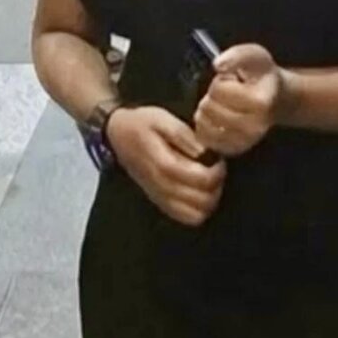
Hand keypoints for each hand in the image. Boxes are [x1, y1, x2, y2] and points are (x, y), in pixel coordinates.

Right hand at [105, 105, 226, 227]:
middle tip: (217, 169)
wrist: (117, 134)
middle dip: (216, 186)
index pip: (198, 178)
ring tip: (210, 181)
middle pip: (200, 200)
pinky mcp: (159, 202)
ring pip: (194, 215)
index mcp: (162, 163)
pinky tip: (200, 192)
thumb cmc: (141, 123)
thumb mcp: (162, 118)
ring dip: (209, 200)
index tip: (219, 160)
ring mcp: (159, 197)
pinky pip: (184, 218)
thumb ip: (184, 135)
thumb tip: (204, 150)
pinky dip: (198, 210)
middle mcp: (160, 185)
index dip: (216, 172)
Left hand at [194, 43, 291, 157]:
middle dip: (212, 96)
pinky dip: (205, 126)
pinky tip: (217, 118)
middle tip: (227, 94)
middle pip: (210, 108)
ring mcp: (245, 140)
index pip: (218, 90)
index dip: (221, 81)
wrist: (275, 98)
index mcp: (261, 101)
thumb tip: (218, 64)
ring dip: (207, 111)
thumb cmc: (262, 76)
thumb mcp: (253, 56)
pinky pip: (205, 138)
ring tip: (223, 105)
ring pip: (205, 124)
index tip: (233, 81)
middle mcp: (256, 126)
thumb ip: (236, 56)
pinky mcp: (234, 149)